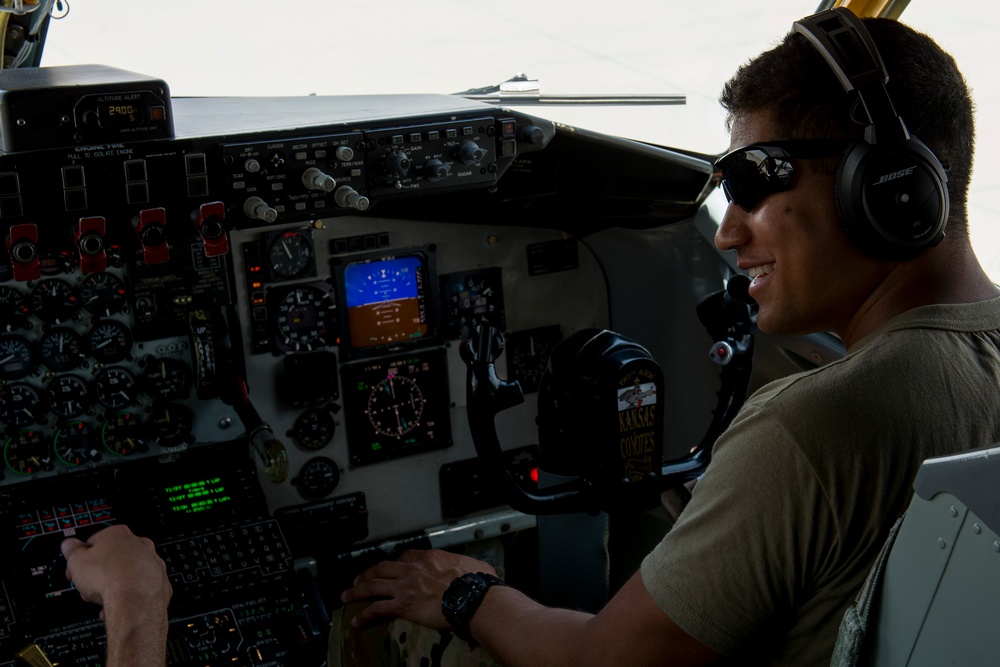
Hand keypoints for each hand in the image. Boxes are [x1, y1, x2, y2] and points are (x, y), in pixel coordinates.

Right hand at [61, 524, 171, 618]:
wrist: (134, 599)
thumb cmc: (107, 576)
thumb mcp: (77, 561)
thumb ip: (72, 551)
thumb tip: (69, 544)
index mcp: (119, 534)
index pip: (96, 540)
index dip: (82, 556)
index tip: (75, 568)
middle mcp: (140, 545)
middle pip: (113, 558)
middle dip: (98, 573)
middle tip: (87, 586)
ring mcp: (153, 564)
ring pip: (128, 574)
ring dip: (113, 585)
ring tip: (100, 598)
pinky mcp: (160, 583)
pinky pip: (140, 590)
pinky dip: (128, 598)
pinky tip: (115, 607)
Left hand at [341, 548, 495, 628]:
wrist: (472, 596)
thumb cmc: (478, 582)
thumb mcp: (474, 565)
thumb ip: (468, 566)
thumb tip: (482, 571)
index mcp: (430, 557)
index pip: (406, 557)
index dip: (396, 563)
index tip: (392, 568)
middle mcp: (413, 569)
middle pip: (382, 568)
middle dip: (368, 573)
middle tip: (358, 580)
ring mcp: (405, 586)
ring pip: (373, 585)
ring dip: (357, 591)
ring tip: (346, 596)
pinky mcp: (402, 605)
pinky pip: (377, 609)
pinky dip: (364, 614)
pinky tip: (356, 621)